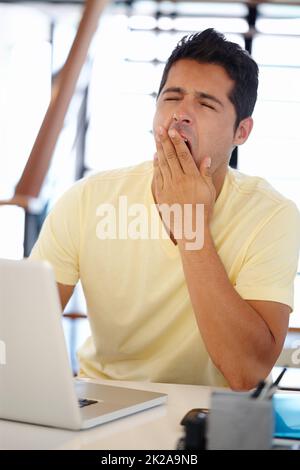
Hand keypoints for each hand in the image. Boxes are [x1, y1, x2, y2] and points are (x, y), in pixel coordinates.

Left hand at [153, 126, 215, 242]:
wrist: (191, 228)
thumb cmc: (203, 209)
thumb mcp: (209, 191)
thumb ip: (205, 174)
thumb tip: (205, 158)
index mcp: (192, 178)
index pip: (183, 155)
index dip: (177, 142)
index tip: (172, 131)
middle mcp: (179, 180)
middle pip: (171, 157)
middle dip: (165, 141)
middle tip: (160, 129)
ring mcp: (169, 187)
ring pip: (163, 164)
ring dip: (159, 150)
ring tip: (157, 138)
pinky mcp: (162, 194)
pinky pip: (158, 176)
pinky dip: (156, 165)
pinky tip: (155, 157)